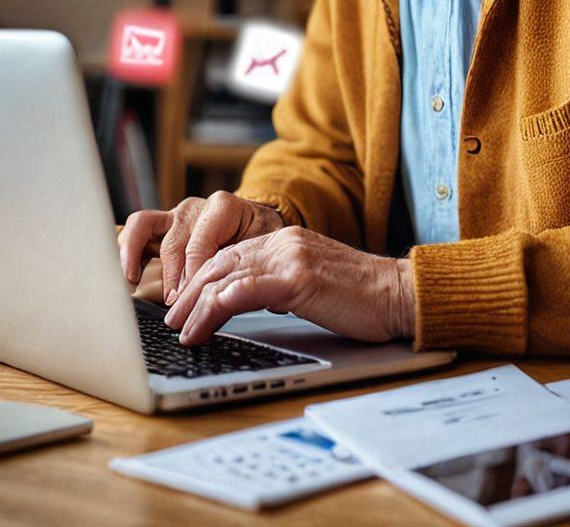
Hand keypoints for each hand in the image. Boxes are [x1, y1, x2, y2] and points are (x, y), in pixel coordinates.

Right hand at [118, 191, 283, 306]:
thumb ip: (242, 265)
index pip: (199, 244)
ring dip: (134, 256)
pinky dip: (125, 250)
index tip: (191, 299)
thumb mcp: (261, 248)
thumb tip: (224, 297)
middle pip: (173, 243)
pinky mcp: (161, 226)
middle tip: (174, 305)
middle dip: (171, 278)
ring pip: (143, 226)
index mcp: (222, 207)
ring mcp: (175, 215)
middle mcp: (194, 209)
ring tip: (132, 281)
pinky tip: (127, 274)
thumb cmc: (259, 236)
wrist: (257, 222)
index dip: (192, 275)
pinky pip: (136, 230)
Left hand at [162, 226, 414, 345]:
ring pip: (224, 276)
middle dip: (189, 292)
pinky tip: (202, 327)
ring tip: (180, 329)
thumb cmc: (363, 297)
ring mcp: (288, 257)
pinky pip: (242, 291)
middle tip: (171, 318)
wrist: (398, 293)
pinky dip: (214, 310)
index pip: (230, 254)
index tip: (183, 303)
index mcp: (285, 240)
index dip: (201, 278)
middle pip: (218, 262)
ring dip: (194, 306)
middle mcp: (282, 241)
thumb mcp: (313, 283)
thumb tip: (250, 302)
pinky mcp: (296, 278)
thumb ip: (282, 283)